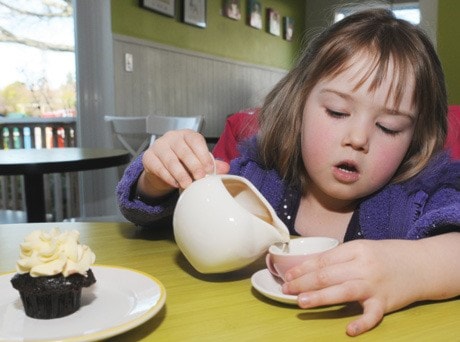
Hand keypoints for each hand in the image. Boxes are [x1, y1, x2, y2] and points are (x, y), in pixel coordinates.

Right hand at [138, 129, 229, 196]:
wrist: (162, 163)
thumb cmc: (183, 159)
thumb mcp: (198, 159)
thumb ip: (211, 163)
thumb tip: (225, 168)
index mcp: (187, 135)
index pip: (195, 140)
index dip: (203, 154)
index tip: (209, 168)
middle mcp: (172, 137)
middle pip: (183, 150)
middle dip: (193, 165)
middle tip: (200, 177)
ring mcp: (159, 146)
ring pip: (170, 160)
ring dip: (180, 173)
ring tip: (188, 184)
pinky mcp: (148, 157)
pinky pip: (158, 167)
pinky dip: (168, 177)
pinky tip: (175, 183)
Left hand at [281, 239, 429, 335]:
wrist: (421, 264)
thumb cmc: (386, 255)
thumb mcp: (362, 248)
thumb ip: (339, 257)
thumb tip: (310, 266)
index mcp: (356, 249)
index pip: (323, 259)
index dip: (303, 267)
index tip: (287, 275)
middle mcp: (363, 266)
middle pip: (328, 275)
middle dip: (304, 282)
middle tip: (286, 289)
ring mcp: (375, 285)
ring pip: (343, 291)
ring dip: (320, 297)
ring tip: (301, 302)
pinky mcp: (386, 302)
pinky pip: (373, 315)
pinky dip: (362, 323)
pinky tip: (349, 330)